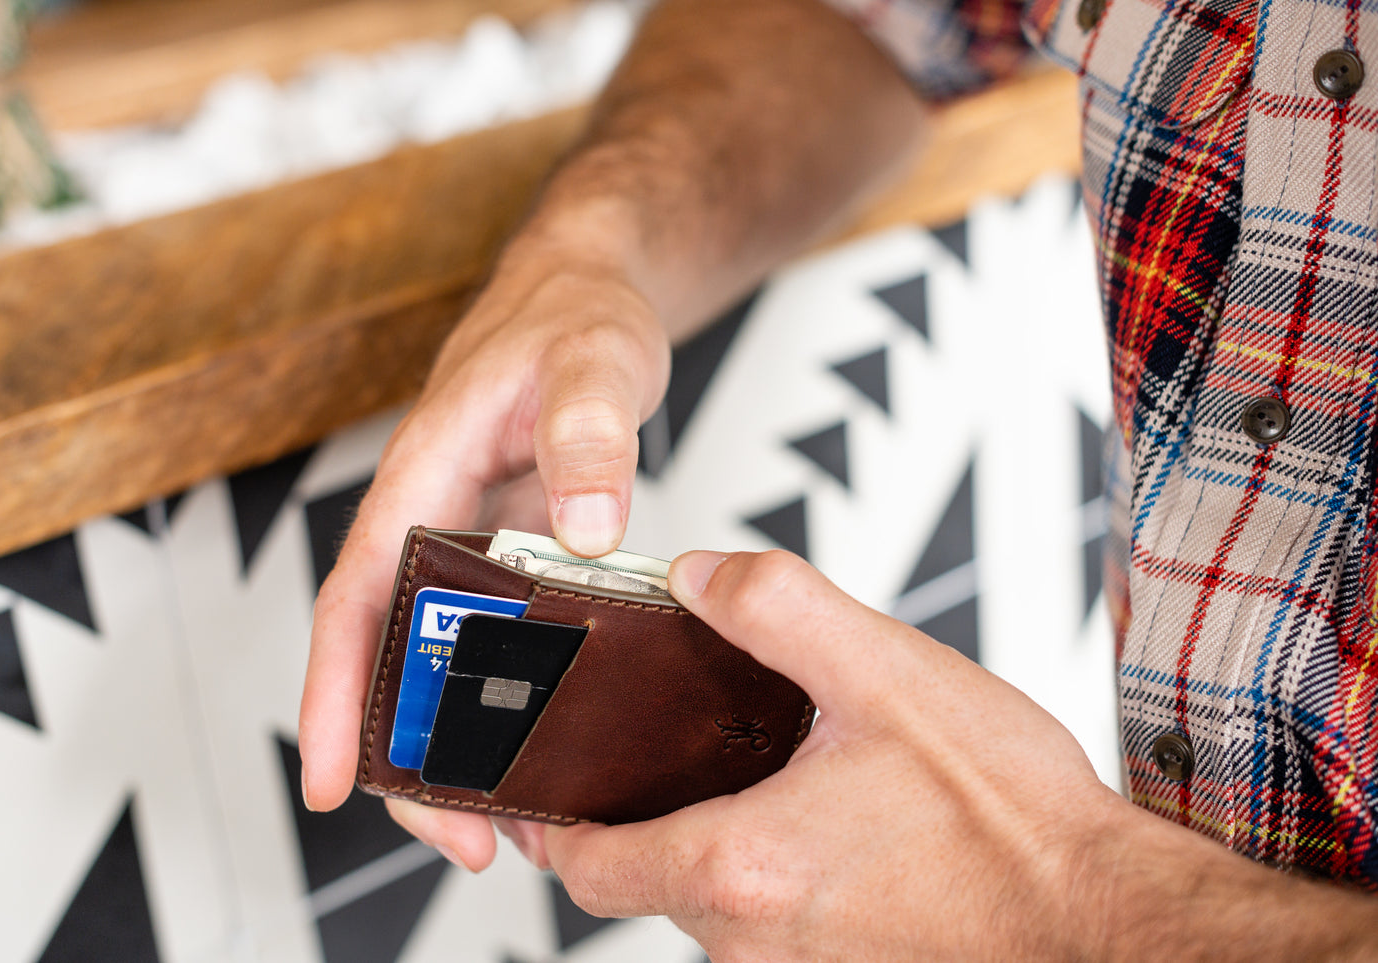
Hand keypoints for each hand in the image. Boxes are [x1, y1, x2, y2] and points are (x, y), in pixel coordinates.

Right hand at [298, 243, 670, 869]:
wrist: (590, 291)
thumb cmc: (573, 314)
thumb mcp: (591, 358)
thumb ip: (587, 431)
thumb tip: (587, 527)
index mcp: (423, 475)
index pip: (358, 595)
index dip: (335, 689)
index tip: (328, 777)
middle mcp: (434, 518)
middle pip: (395, 656)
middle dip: (413, 755)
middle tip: (466, 841)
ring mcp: (475, 542)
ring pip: (446, 661)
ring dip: (469, 745)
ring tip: (518, 827)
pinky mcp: (516, 554)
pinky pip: (501, 641)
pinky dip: (518, 702)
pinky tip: (560, 750)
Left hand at [540, 550, 1126, 960]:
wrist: (1109, 924)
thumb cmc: (1014, 824)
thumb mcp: (886, 672)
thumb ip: (775, 608)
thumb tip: (697, 576)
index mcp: (739, 868)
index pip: (589, 867)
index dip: (557, 823)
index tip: (546, 791)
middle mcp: (755, 944)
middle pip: (656, 880)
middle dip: (664, 814)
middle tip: (695, 752)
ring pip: (725, 908)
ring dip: (739, 845)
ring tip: (793, 781)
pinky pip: (786, 933)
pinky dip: (793, 882)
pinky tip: (850, 834)